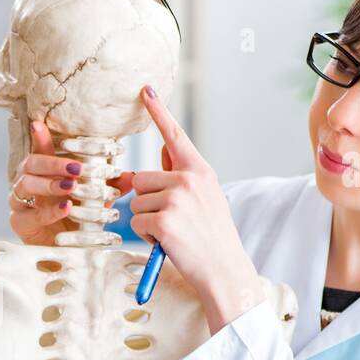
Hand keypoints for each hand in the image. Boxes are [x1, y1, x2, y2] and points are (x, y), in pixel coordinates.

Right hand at [9, 120, 133, 246]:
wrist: (63, 249)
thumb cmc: (75, 218)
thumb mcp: (95, 200)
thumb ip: (109, 187)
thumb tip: (130, 176)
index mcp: (42, 171)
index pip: (39, 150)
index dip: (39, 137)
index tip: (40, 124)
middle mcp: (26, 182)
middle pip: (30, 164)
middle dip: (53, 164)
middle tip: (76, 168)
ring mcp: (20, 202)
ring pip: (25, 185)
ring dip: (50, 184)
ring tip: (71, 187)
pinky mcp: (19, 222)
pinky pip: (29, 214)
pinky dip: (49, 211)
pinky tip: (65, 207)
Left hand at [130, 86, 262, 333]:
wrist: (225, 270)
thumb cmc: (211, 237)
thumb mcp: (205, 198)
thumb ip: (181, 176)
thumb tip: (158, 155)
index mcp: (200, 170)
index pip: (174, 136)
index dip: (158, 112)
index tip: (145, 89)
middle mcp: (189, 178)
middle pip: (140, 178)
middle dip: (146, 202)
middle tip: (171, 221)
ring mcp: (176, 198)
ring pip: (135, 202)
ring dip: (145, 221)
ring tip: (172, 233)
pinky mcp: (164, 219)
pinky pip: (136, 222)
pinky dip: (146, 236)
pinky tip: (167, 243)